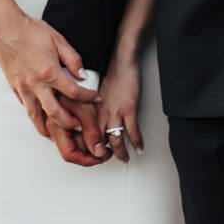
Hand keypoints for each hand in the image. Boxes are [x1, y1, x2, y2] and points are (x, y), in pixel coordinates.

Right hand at [0, 9, 107, 158]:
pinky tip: (40, 116)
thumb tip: (82, 74)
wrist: (4, 28)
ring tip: (56, 133)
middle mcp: (36, 85)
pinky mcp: (14, 88)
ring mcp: (23, 88)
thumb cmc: (29, 31)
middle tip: (78, 126)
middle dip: (70, 123)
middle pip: (56, 114)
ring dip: (48, 128)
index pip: (74, 93)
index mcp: (50, 73)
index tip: (96, 98)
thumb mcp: (58, 40)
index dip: (89, 97)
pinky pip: (25, 107)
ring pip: (36, 117)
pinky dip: (34, 115)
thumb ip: (73, 59)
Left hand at [94, 47, 144, 161]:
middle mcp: (99, 113)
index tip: (92, 155)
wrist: (121, 62)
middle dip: (102, 155)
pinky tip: (139, 148)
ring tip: (124, 158)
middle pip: (98, 142)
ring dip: (120, 153)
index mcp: (89, 110)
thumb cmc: (109, 76)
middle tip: (107, 161)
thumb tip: (93, 124)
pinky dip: (137, 142)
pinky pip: (133, 132)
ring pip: (115, 141)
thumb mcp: (94, 96)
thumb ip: (92, 111)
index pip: (84, 135)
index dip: (88, 148)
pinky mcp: (129, 109)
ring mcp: (114, 112)